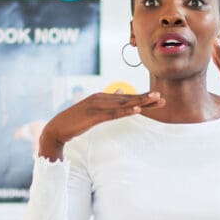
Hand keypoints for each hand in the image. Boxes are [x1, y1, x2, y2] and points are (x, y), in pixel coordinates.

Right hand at [38, 90, 164, 160]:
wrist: (57, 128)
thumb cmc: (75, 121)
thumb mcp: (93, 110)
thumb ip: (107, 101)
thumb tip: (120, 91)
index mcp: (101, 97)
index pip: (126, 98)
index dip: (142, 98)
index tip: (157, 99)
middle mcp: (100, 98)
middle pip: (128, 99)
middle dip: (146, 99)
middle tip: (163, 98)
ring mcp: (96, 106)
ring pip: (123, 104)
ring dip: (140, 102)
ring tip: (155, 100)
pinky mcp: (93, 116)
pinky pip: (113, 114)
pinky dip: (126, 111)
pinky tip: (137, 109)